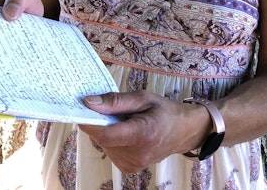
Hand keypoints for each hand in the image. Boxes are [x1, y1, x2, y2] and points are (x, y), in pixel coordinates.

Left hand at [79, 91, 209, 173]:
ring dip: (106, 132)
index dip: (90, 122)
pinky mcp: (129, 168)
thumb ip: (115, 101)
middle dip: (100, 123)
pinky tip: (125, 133)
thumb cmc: (164, 111)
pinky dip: (112, 140)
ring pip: (104, 145)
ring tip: (123, 121)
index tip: (83, 107)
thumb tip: (88, 102)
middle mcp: (136, 155)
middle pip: (103, 139)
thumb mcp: (142, 98)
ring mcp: (133, 165)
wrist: (183, 132)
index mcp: (142, 135)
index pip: (105, 135)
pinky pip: (110, 151)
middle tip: (112, 110)